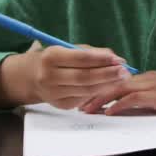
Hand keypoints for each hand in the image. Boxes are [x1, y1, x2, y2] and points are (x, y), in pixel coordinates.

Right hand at [0, 41, 130, 109]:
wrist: (30, 77)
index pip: (81, 59)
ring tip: (122, 79)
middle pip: (84, 78)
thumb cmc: (56, 59)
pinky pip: (83, 99)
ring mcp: (53, 93)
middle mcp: (49, 76)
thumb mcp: (68, 49)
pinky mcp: (59, 105)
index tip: (119, 60)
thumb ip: (92, 53)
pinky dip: (98, 93)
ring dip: (107, 85)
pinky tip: (109, 87)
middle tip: (125, 72)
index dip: (102, 60)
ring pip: (86, 91)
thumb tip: (116, 59)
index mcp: (50, 57)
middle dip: (108, 75)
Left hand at [79, 65, 155, 114]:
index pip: (118, 82)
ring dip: (99, 100)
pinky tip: (108, 112)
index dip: (101, 90)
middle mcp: (146, 78)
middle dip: (93, 94)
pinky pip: (131, 99)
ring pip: (117, 90)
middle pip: (112, 84)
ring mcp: (151, 85)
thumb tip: (138, 107)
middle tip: (78, 105)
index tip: (87, 99)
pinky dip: (117, 105)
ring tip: (85, 109)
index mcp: (148, 78)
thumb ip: (153, 97)